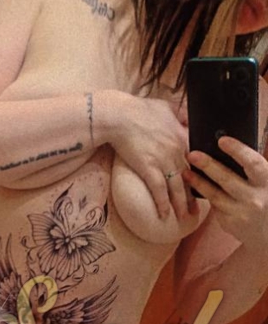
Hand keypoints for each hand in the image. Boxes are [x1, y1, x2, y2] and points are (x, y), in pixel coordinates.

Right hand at [107, 93, 190, 219]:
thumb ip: (179, 114)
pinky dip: (163, 203)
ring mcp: (163, 161)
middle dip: (194, 195)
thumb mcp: (167, 107)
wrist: (120, 116)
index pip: (197, 159)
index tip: (203, 184)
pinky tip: (164, 214)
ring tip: (184, 216)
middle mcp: (177, 151)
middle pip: (189, 177)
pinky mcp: (148, 168)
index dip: (201, 173)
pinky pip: (159, 190)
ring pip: (177, 187)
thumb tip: (186, 117)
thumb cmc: (139, 109)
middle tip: (196, 209)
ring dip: (181, 203)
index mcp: (182, 136)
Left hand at [182, 136, 267, 245]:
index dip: (237, 150)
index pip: (253, 163)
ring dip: (198, 182)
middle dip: (208, 165)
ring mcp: (241, 213)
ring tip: (185, 172)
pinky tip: (193, 185)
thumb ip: (252, 170)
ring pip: (215, 194)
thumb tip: (224, 149)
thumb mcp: (266, 182)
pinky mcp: (229, 223)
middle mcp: (255, 198)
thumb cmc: (266, 198)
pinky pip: (214, 205)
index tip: (222, 140)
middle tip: (192, 154)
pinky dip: (204, 194)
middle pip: (227, 179)